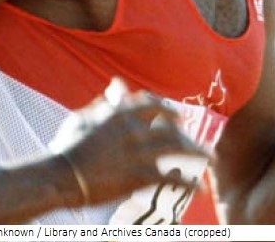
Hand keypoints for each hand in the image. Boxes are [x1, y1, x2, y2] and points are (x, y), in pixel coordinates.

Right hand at [50, 83, 207, 205]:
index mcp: (122, 113)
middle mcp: (136, 128)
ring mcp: (140, 152)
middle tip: (198, 141)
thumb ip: (105, 103)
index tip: (178, 116)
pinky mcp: (139, 175)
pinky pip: (170, 178)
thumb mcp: (84, 117)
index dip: (167, 110)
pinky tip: (199, 187)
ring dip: (198, 152)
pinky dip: (187, 183)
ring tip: (212, 157)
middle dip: (187, 134)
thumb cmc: (67, 147)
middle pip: (170, 127)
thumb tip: (117, 86)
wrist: (62, 176)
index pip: (153, 105)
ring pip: (178, 148)